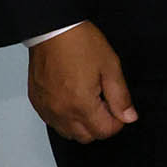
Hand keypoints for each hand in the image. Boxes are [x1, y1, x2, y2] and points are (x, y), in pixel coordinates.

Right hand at [27, 23, 137, 142]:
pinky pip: (53, 122)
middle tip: (105, 101)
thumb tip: (129, 117)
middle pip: (86, 137)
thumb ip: (120, 97)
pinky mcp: (37, 103)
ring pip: (68, 133)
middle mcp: (61, 112)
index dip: (117, 121)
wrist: (53, 29)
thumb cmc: (81, 44)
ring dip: (82, 124)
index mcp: (81, 105)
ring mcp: (46, 109)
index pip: (104, 131)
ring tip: (89, 99)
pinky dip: (65, 118)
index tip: (118, 106)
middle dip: (100, 124)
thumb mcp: (110, 66)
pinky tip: (72, 98)